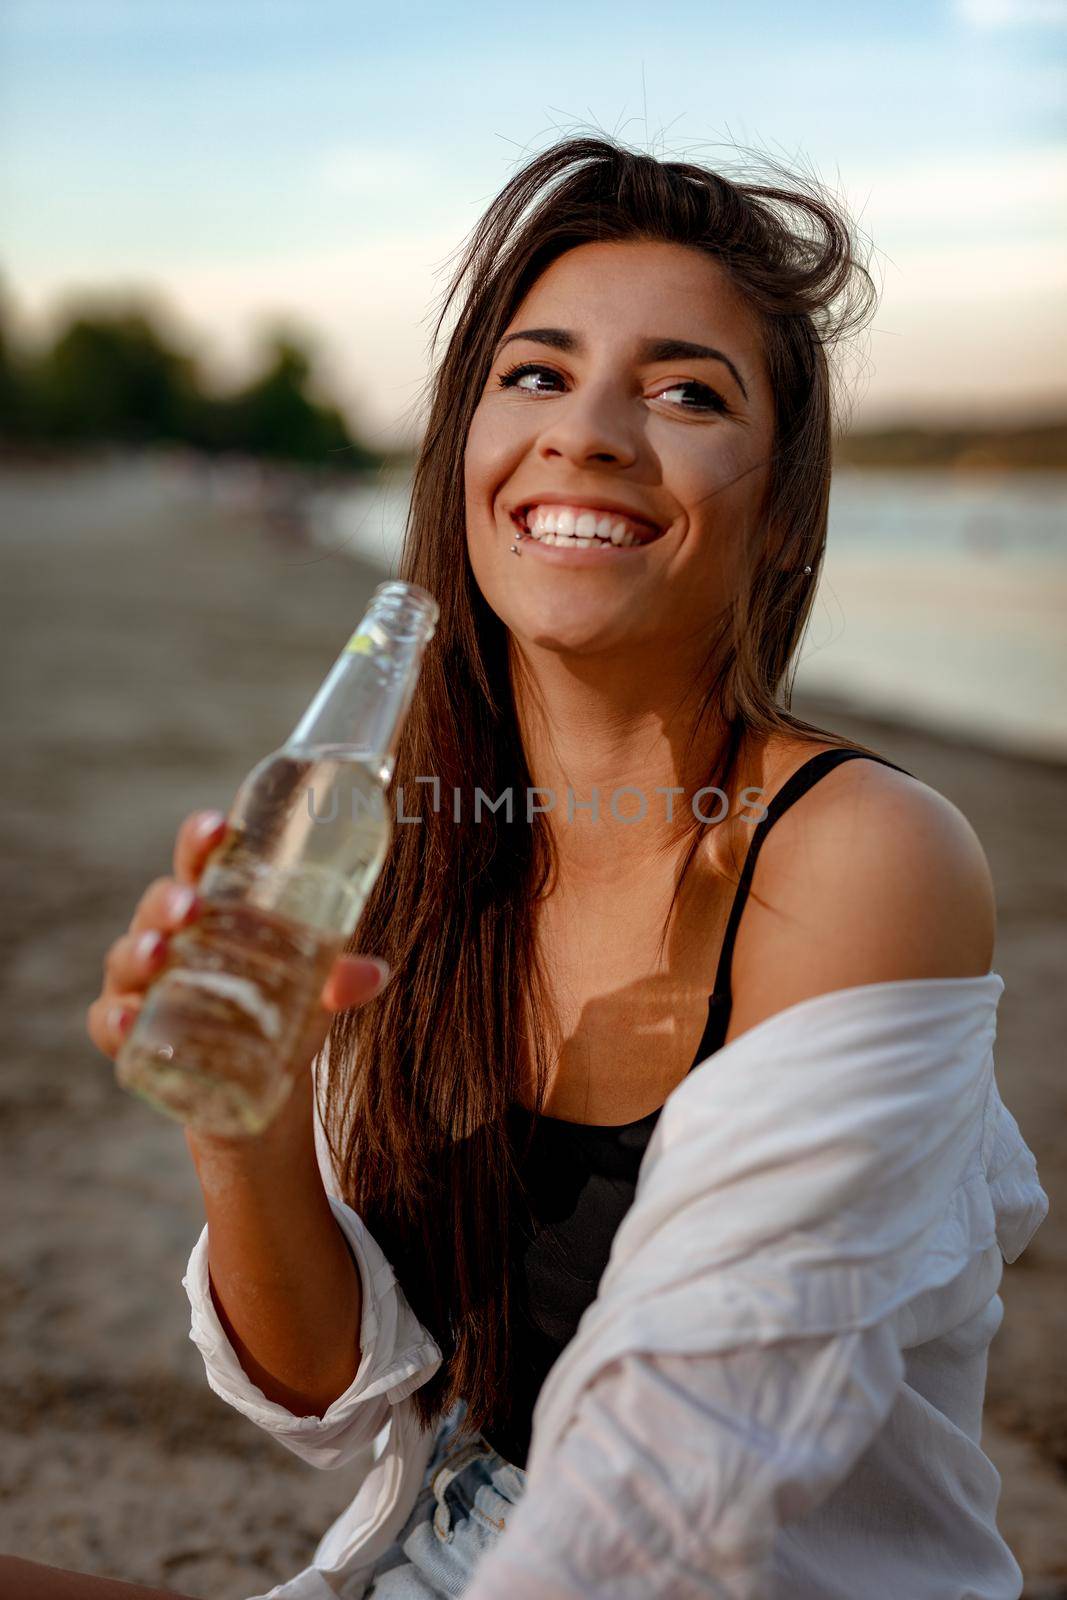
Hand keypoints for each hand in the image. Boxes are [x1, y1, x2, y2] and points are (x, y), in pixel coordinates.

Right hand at [86, 807, 390, 1063]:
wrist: (265, 1075)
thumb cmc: (285, 1002)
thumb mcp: (317, 986)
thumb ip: (340, 977)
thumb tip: (374, 974)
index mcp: (213, 906)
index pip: (201, 861)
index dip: (202, 839)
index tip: (218, 827)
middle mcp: (171, 935)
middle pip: (159, 905)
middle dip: (169, 902)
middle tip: (191, 906)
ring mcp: (146, 984)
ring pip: (128, 958)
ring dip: (139, 952)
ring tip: (160, 954)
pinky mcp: (134, 1034)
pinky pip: (110, 1023)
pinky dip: (114, 1021)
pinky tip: (127, 1021)